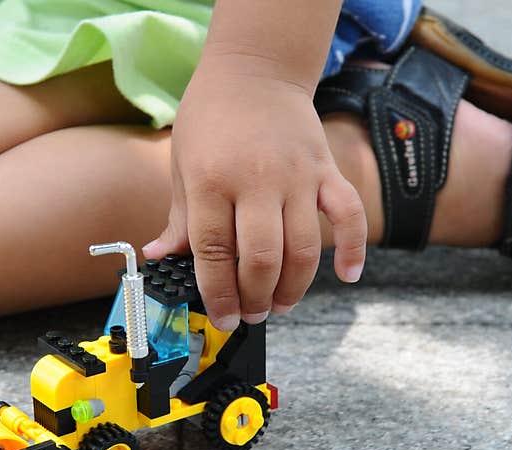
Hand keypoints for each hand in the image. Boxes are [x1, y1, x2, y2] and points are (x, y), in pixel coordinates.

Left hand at [144, 57, 366, 329]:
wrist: (254, 70)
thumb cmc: (210, 121)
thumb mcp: (182, 167)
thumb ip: (179, 220)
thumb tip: (158, 258)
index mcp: (210, 182)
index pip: (214, 253)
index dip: (218, 294)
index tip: (222, 317)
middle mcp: (255, 181)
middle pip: (262, 258)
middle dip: (256, 298)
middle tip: (252, 314)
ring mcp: (296, 176)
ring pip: (304, 248)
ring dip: (294, 287)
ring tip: (280, 305)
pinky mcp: (325, 170)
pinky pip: (349, 214)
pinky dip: (353, 248)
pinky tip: (347, 276)